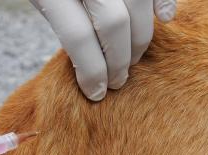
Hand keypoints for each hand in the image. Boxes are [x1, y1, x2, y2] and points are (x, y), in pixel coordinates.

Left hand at [31, 0, 176, 100]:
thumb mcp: (43, 0)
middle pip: (114, 24)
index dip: (91, 72)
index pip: (79, 38)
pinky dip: (163, 1)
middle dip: (119, 61)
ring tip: (132, 59)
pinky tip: (164, 19)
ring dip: (140, 40)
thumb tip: (90, 58)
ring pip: (138, 5)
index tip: (95, 92)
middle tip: (117, 81)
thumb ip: (64, 21)